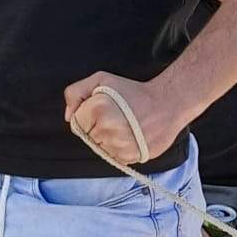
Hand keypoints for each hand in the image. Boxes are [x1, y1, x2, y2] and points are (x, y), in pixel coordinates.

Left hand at [64, 72, 182, 166]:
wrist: (167, 104)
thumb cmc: (133, 91)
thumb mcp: (101, 80)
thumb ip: (76, 92)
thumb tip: (68, 117)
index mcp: (98, 109)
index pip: (77, 122)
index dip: (88, 116)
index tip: (104, 109)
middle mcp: (107, 129)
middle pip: (88, 136)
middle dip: (97, 128)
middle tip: (117, 117)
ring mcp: (119, 145)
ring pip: (100, 148)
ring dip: (108, 140)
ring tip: (125, 126)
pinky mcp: (129, 157)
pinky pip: (113, 157)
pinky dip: (119, 149)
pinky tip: (131, 136)